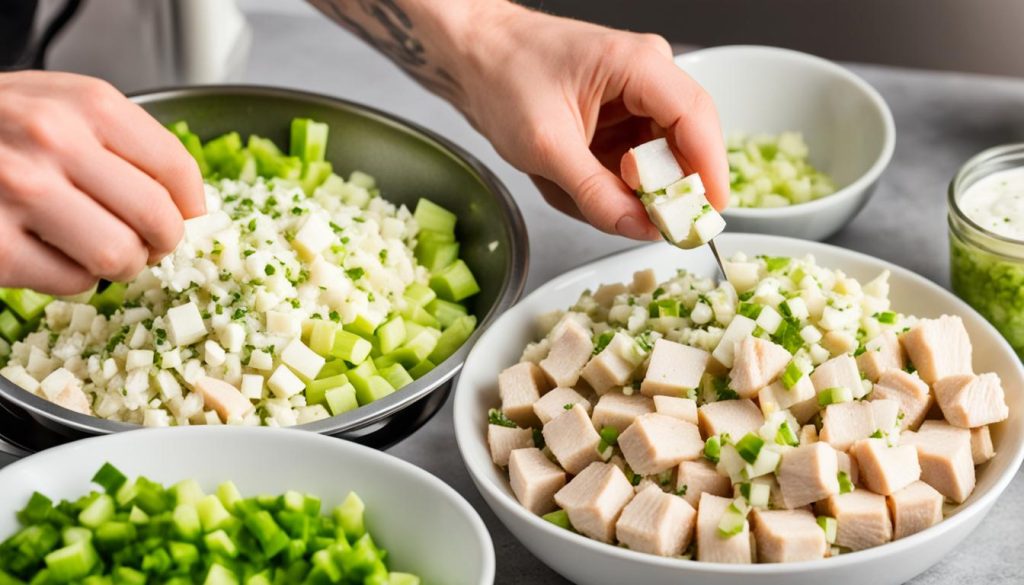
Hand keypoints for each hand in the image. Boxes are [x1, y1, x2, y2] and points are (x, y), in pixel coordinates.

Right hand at [0, 71, 204, 293]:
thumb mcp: (63, 105)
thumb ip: (124, 144)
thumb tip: (188, 205)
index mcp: (86, 105)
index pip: (176, 170)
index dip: (192, 207)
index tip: (187, 218)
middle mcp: (55, 143)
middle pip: (157, 220)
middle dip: (161, 242)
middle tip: (146, 243)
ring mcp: (20, 193)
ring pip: (120, 258)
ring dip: (119, 265)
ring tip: (99, 249)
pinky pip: (73, 283)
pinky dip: (72, 279)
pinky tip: (50, 252)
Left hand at [451, 3, 728, 239]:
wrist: (471, 56)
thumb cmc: (502, 77)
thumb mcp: (547, 147)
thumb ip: (596, 194)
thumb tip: (641, 228)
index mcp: (638, 65)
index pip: (696, 119)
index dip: (709, 172)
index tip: (707, 215)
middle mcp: (647, 75)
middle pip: (682, 145)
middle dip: (653, 189)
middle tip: (628, 220)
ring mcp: (636, 97)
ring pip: (655, 162)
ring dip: (617, 189)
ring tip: (566, 186)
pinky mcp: (620, 116)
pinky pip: (631, 164)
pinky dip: (602, 183)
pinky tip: (566, 179)